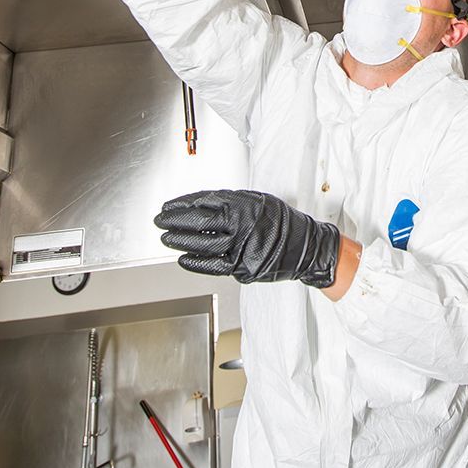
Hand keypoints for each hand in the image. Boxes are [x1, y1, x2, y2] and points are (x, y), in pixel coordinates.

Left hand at [154, 189, 339, 287]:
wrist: (306, 247)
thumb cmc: (282, 223)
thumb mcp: (258, 201)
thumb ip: (232, 202)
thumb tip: (203, 203)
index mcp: (244, 205)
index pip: (205, 201)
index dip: (183, 204)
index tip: (170, 206)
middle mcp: (242, 224)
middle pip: (199, 220)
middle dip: (175, 220)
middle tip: (160, 220)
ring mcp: (242, 246)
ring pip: (203, 242)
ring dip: (181, 240)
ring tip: (166, 238)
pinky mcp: (243, 266)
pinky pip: (214, 264)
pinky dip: (196, 262)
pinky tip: (183, 258)